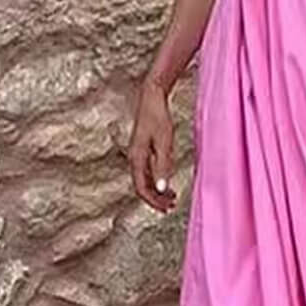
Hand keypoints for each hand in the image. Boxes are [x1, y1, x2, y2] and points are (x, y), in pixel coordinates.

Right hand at [129, 78, 177, 214]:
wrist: (151, 97)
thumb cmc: (158, 116)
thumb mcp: (164, 141)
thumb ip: (163, 165)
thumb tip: (161, 188)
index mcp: (136, 157)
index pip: (141, 188)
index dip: (153, 201)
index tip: (166, 208)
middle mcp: (134, 158)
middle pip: (141, 186)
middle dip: (155, 199)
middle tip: (171, 207)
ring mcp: (137, 154)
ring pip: (144, 180)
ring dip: (157, 192)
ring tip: (171, 199)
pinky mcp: (142, 150)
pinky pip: (147, 172)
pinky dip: (156, 181)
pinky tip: (166, 183)